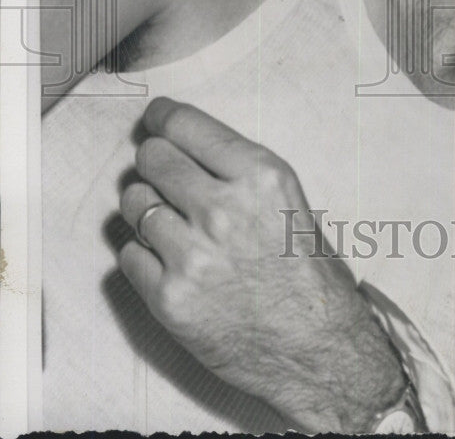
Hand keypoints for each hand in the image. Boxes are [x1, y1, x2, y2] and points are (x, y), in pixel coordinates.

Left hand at [118, 97, 405, 432]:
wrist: (317, 347)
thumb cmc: (307, 272)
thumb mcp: (287, 200)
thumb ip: (237, 170)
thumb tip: (179, 146)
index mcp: (260, 176)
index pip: (185, 125)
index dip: (162, 117)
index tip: (155, 119)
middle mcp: (223, 209)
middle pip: (152, 159)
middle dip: (155, 162)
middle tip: (165, 175)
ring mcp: (192, 255)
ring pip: (133, 203)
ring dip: (146, 208)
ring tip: (172, 223)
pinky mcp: (169, 298)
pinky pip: (127, 253)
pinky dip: (143, 253)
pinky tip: (171, 261)